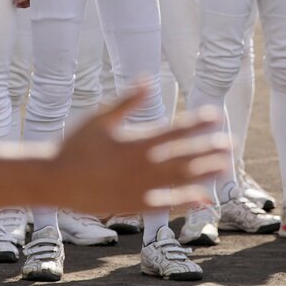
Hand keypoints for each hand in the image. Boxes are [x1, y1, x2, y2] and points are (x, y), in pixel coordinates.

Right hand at [48, 87, 229, 213]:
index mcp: (135, 141)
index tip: (215, 116)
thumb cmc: (74, 146)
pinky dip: (188, 200)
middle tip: (230, 143)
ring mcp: (141, 187)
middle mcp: (142, 165)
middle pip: (184, 156)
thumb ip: (126, 101)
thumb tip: (147, 81)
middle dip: (209, 149)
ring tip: (225, 167)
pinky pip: (168, 203)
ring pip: (181, 179)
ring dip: (205, 173)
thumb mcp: (98, 118)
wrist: (54, 180)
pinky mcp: (136, 205)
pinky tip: (205, 198)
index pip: (175, 130)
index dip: (197, 123)